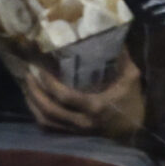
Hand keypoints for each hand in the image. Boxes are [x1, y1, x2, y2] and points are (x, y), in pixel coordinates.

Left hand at [20, 51, 143, 141]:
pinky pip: (50, 128)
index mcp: (96, 107)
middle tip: (28, 74)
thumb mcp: (131, 78)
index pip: (64, 96)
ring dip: (33, 104)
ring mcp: (78, 130)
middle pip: (49, 110)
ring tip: (27, 86)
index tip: (39, 67)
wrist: (137, 129)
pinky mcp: (74, 134)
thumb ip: (121, 57)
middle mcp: (84, 122)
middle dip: (35, 92)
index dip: (48, 82)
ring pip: (46, 120)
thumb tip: (109, 31)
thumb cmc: (133, 101)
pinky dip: (38, 115)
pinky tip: (34, 102)